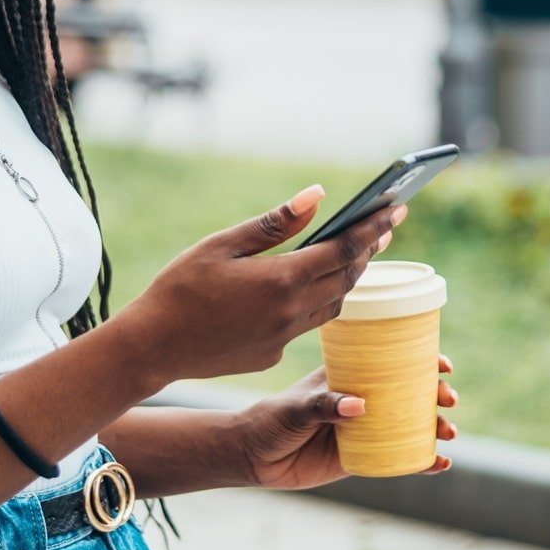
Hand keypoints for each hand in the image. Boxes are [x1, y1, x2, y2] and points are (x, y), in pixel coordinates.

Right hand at [115, 186, 401, 384]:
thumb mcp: (221, 245)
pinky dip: (318, 301)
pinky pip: (308, 324)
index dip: (373, 228)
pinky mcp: (273, 353)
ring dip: (348, 278)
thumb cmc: (179, 287)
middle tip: (385, 224)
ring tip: (356, 252)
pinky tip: (311, 286)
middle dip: (369, 249)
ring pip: (334, 304)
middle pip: (346, 278)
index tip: (396, 208)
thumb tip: (317, 196)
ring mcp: (285, 338)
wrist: (153, 347)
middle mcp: (292, 312)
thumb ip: (273, 224)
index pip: (344, 250)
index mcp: (281, 280)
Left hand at [235, 355, 458, 490]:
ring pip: (412, 425)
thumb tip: (359, 406)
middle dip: (437, 395)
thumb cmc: (272, 419)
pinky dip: (423, 461)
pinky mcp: (364, 457)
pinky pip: (400, 458)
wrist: (255, 457)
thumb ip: (324, 405)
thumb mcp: (296, 408)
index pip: (392, 361)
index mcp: (350, 375)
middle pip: (412, 392)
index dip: (423, 360)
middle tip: (448, 401)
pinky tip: (441, 463)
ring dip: (437, 427)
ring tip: (449, 434)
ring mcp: (366, 428)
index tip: (442, 365)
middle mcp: (364, 398)